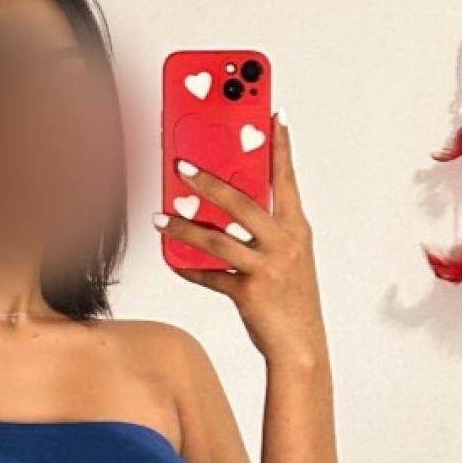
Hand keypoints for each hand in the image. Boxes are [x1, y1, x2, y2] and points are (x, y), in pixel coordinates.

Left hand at [153, 111, 326, 364]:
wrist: (301, 349)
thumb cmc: (291, 301)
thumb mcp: (287, 258)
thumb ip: (262, 232)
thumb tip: (222, 212)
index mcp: (296, 230)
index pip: (286, 179)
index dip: (279, 146)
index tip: (271, 114)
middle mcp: (285, 243)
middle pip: (242, 202)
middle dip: (209, 180)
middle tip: (181, 164)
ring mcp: (268, 267)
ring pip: (218, 238)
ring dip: (184, 226)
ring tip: (160, 217)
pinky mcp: (249, 293)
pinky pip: (210, 276)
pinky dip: (188, 268)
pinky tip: (171, 260)